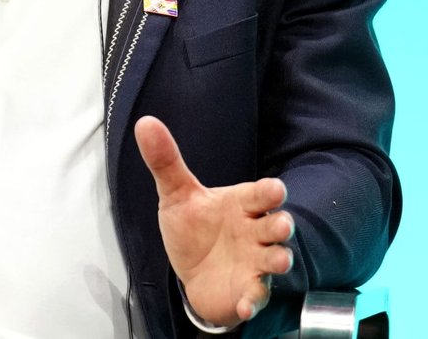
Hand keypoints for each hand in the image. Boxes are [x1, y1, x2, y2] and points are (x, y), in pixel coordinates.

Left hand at [134, 116, 294, 327]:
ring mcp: (255, 262)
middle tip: (282, 225)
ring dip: (278, 260)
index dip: (268, 192)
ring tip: (279, 261)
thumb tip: (146, 123)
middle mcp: (254, 232)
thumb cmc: (195, 228)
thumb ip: (165, 161)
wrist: (194, 272)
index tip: (275, 189)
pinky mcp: (248, 290)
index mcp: (241, 204)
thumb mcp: (176, 195)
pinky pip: (255, 296)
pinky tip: (245, 303)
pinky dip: (252, 300)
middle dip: (281, 226)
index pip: (260, 194)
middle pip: (275, 226)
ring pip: (274, 260)